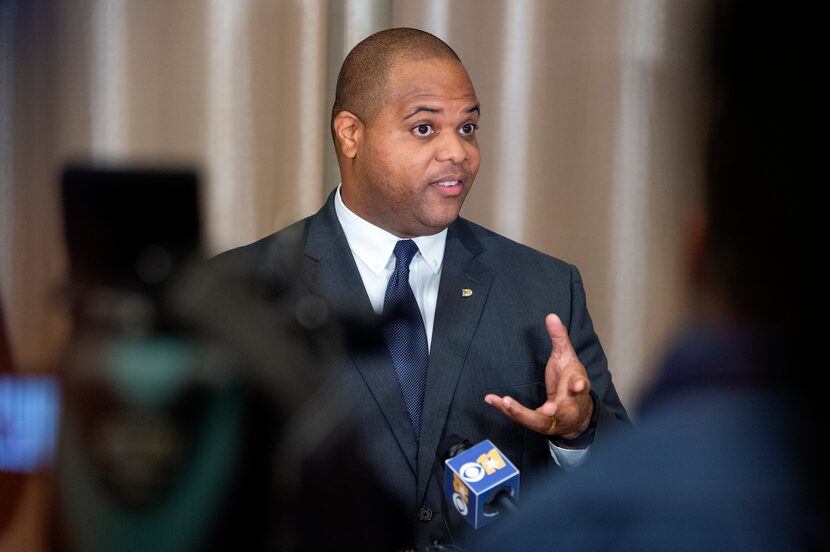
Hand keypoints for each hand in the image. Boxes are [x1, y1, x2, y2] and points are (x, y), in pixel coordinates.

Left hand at [484, 314, 592, 439]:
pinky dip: (505, 409)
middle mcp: (567, 407)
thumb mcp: (567, 358)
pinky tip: (491, 399)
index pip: (581, 386)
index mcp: (576, 389)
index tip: (577, 386)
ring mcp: (553, 419)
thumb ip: (559, 338)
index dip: (579, 386)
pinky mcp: (538, 424)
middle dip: (555, 411)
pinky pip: (520, 418)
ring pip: (538, 420)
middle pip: (563, 411)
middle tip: (547, 409)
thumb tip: (551, 316)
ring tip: (505, 402)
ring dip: (521, 413)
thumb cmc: (570, 382)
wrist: (577, 414)